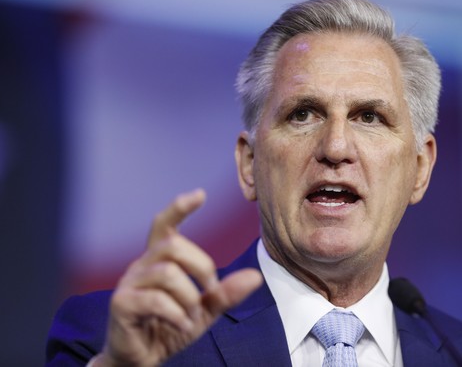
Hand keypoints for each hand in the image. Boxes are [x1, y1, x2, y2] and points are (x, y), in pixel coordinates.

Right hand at [94, 189, 262, 365]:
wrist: (141, 360)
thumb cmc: (170, 327)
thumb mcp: (205, 311)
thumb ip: (226, 293)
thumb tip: (255, 276)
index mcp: (158, 260)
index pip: (164, 225)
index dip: (179, 208)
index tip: (200, 194)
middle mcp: (141, 265)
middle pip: (173, 246)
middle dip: (201, 266)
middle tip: (209, 290)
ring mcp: (128, 283)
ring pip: (167, 273)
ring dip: (189, 296)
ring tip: (192, 315)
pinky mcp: (121, 304)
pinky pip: (155, 299)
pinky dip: (177, 313)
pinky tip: (183, 324)